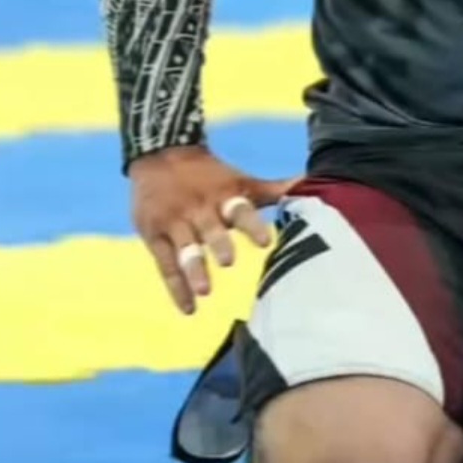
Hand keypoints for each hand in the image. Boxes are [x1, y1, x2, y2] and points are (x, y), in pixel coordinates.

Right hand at [130, 144, 293, 314]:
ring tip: (205, 291)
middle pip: (211, 228)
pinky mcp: (155, 235)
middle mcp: (200, 209)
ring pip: (185, 248)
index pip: (240, 209)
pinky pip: (165, 264)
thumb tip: (307, 185)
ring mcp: (176, 222)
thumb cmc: (209, 174)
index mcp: (224, 195)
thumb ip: (270, 189)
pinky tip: (188, 309)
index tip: (266, 241)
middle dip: (219, 243)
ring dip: (195, 269)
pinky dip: (176, 288)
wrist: (161, 153)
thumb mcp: (239, 180)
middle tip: (229, 261)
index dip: (252, 225)